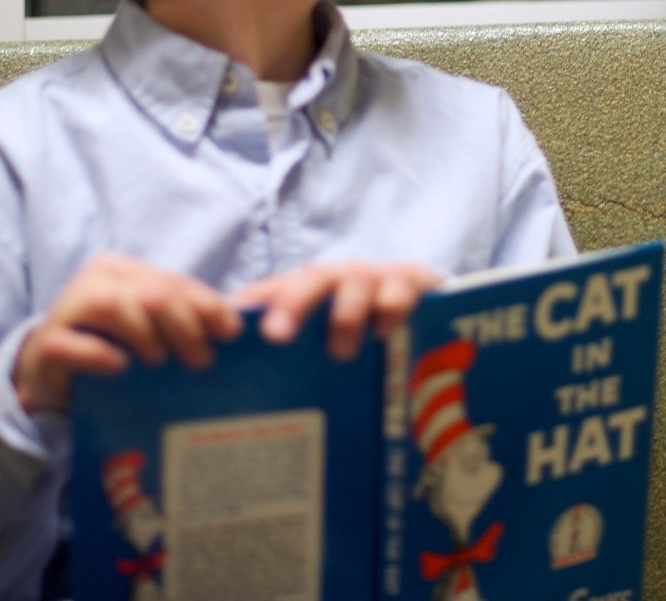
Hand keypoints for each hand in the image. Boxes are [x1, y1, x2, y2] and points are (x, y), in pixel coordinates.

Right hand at [13, 254, 242, 414]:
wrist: (50, 373)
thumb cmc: (108, 346)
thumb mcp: (147, 328)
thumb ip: (181, 320)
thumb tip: (232, 328)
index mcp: (125, 270)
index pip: (175, 282)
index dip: (208, 306)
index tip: (232, 333)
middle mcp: (98, 279)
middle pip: (152, 293)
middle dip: (185, 326)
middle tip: (202, 361)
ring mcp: (68, 307)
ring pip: (115, 306)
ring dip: (145, 335)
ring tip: (160, 362)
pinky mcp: (47, 342)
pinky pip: (74, 344)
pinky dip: (101, 355)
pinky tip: (120, 368)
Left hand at [233, 260, 442, 360]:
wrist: (430, 311)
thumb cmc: (366, 335)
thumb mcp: (325, 343)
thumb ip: (292, 355)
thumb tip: (240, 388)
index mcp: (313, 290)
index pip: (276, 289)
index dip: (255, 303)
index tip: (235, 327)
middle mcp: (342, 279)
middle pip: (312, 280)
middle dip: (293, 302)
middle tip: (276, 334)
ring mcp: (378, 278)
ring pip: (356, 282)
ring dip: (345, 313)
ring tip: (340, 351)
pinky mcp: (414, 284)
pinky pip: (401, 290)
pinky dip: (391, 308)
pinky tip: (385, 334)